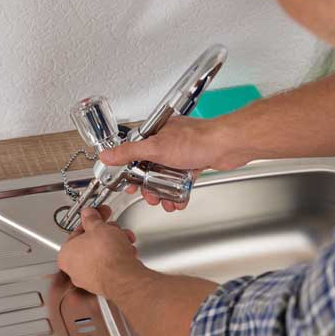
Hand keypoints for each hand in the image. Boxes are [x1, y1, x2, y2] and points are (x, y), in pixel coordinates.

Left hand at [57, 206, 145, 297]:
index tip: (98, 215)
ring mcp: (89, 279)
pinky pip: (110, 266)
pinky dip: (118, 257)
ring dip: (114, 244)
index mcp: (66, 254)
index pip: (77, 232)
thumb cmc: (105, 256)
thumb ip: (92, 219)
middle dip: (105, 233)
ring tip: (123, 239)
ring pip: (102, 255)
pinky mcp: (104, 284)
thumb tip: (89, 215)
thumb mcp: (98, 227)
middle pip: (90, 244)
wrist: (122, 276)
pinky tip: (125, 252)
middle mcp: (74, 270)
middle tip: (113, 227)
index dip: (90, 220)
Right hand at [100, 116, 250, 211]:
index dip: (130, 170)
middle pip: (150, 166)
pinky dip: (179, 191)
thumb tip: (107, 155)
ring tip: (165, 202)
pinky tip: (179, 200)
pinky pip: (181, 179)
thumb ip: (129, 152)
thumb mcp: (155, 147)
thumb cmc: (197, 139)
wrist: (227, 145)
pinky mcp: (195, 162)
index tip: (129, 184)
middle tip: (149, 196)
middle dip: (149, 186)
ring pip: (166, 175)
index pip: (135, 151)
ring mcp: (182, 152)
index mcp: (156, 133)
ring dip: (164, 191)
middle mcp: (168, 141)